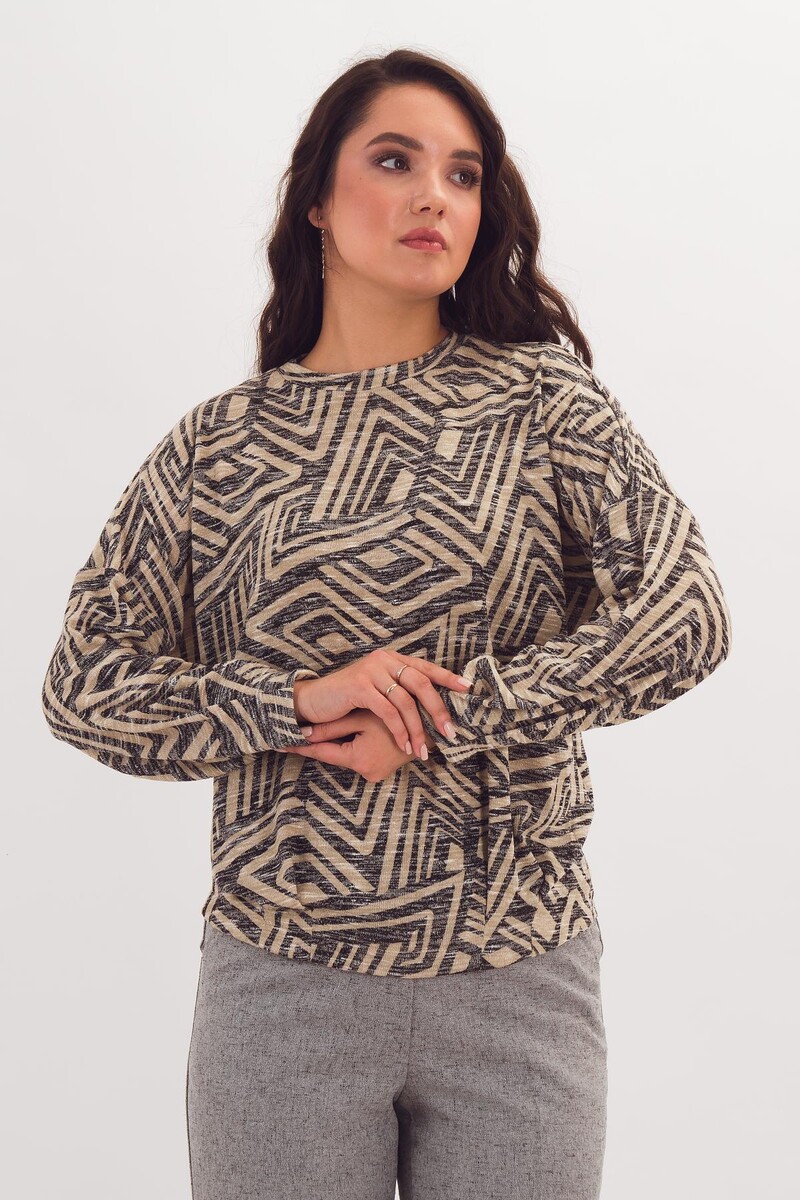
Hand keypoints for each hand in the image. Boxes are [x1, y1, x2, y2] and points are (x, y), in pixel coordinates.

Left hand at [275, 709, 435, 782]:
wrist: (438, 725)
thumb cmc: (403, 715)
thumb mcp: (364, 717)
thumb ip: (334, 726)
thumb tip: (303, 732)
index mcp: (359, 759)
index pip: (321, 753)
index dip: (300, 746)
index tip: (277, 743)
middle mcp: (367, 772)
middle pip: (333, 755)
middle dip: (315, 745)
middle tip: (285, 737)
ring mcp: (377, 773)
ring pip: (347, 754)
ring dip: (334, 743)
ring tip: (304, 734)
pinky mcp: (384, 769)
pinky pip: (360, 754)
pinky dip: (350, 744)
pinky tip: (337, 736)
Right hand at [292, 648, 469, 759]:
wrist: (313, 700)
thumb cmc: (348, 700)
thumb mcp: (377, 691)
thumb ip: (399, 691)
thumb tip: (431, 708)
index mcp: (392, 659)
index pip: (425, 667)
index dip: (448, 677)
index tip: (468, 689)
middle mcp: (384, 660)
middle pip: (421, 683)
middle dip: (438, 710)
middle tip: (450, 732)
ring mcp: (371, 671)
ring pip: (405, 701)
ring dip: (417, 729)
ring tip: (423, 750)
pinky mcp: (360, 686)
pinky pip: (388, 711)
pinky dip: (398, 730)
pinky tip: (404, 745)